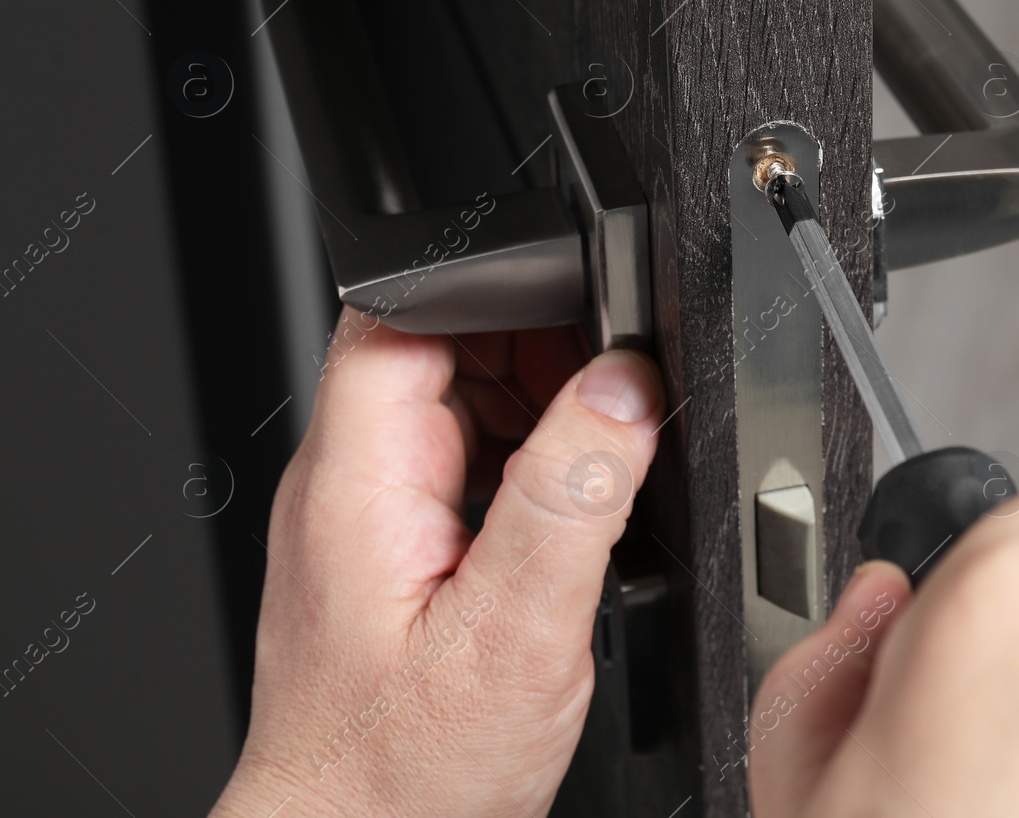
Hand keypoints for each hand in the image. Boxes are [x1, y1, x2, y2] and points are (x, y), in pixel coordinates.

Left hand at [208, 307, 662, 817]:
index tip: (582, 329)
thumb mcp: (517, 632)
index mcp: (358, 480)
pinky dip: (524, 467)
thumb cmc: (405, 773)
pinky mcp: (392, 544)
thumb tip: (626, 388)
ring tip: (578, 493)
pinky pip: (464, 459)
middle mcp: (348, 482)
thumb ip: (573, 497)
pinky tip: (553, 527)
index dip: (501, 294)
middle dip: (537, 356)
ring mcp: (366, 512)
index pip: (407, 313)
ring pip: (460, 399)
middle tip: (597, 428)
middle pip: (441, 343)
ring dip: (536, 414)